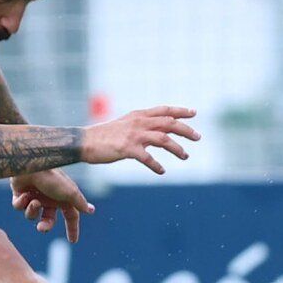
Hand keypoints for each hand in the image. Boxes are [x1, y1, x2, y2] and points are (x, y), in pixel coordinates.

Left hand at [11, 170, 93, 242]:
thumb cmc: (52, 178)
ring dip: (32, 211)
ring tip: (33, 201)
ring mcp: (34, 196)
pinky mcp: (19, 194)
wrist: (30, 165)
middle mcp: (49, 198)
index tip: (73, 241)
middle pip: (48, 220)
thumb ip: (79, 203)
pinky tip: (23, 194)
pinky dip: (21, 203)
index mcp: (62, 197)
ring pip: (32, 215)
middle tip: (42, 228)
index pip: (71, 216)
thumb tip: (90, 210)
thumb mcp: (70, 192)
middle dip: (45, 226)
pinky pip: (19, 207)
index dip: (72, 228)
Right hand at [80, 106, 199, 174]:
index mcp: (138, 116)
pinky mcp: (128, 149)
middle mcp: (139, 123)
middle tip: (198, 137)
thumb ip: (139, 126)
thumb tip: (154, 132)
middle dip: (186, 129)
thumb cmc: (103, 136)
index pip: (164, 110)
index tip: (193, 113)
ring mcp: (134, 135)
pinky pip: (148, 158)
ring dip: (177, 148)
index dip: (180, 111)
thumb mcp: (124, 125)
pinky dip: (156, 165)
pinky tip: (162, 171)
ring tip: (186, 156)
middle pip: (169, 123)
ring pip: (163, 139)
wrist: (84, 142)